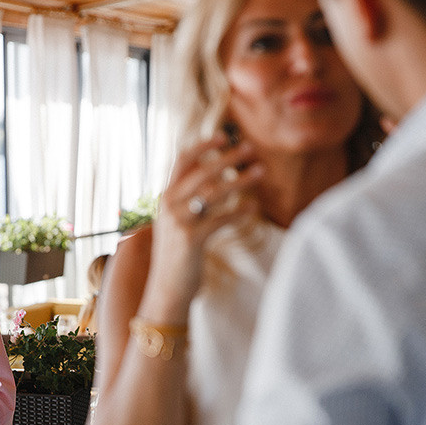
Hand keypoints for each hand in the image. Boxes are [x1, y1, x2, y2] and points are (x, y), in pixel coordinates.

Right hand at [149, 133, 261, 305]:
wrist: (165, 289)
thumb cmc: (177, 256)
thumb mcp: (176, 223)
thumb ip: (188, 201)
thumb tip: (216, 179)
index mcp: (165, 197)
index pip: (182, 161)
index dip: (203, 146)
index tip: (223, 136)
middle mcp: (169, 205)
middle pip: (202, 172)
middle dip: (228, 158)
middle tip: (250, 148)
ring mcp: (179, 221)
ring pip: (214, 193)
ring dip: (240, 180)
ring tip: (261, 171)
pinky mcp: (192, 239)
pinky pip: (221, 219)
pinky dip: (239, 211)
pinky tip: (254, 206)